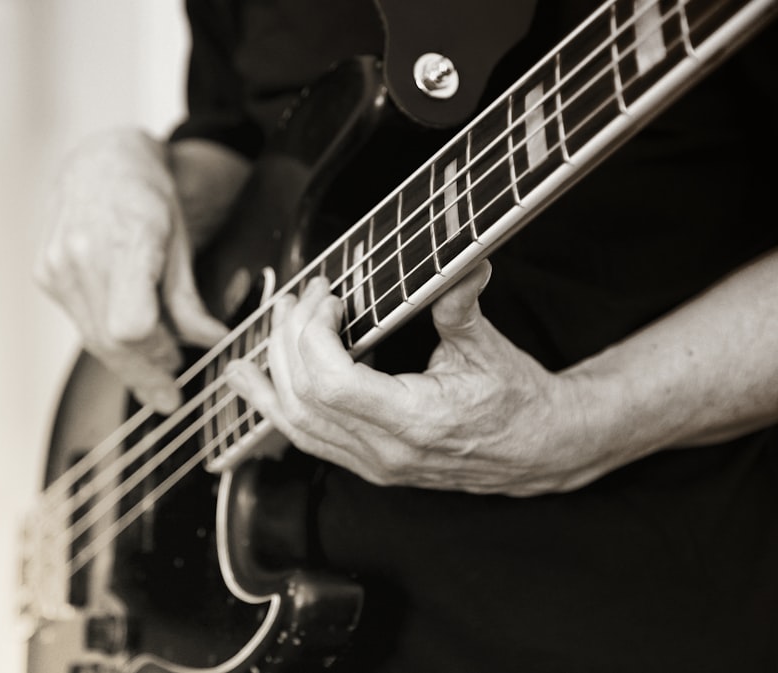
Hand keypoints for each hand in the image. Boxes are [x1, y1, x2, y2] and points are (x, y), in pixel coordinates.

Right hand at [36, 129, 237, 412]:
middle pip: (111, 341)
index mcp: (128, 239)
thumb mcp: (182, 240)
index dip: (156, 355)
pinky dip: (107, 339)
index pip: (131, 326)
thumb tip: (211, 342)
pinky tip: (129, 342)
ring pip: (94, 339)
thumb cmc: (147, 195)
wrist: (100, 162)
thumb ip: (190, 299)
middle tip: (169, 395)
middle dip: (145, 374)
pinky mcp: (46, 275)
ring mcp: (57, 265)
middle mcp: (83, 254)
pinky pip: (81, 323)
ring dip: (127, 364)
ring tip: (155, 374)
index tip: (177, 365)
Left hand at [226, 262, 611, 495]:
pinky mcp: (367, 463)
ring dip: (273, 369)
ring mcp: (372, 464)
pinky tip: (250, 381)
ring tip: (268, 325)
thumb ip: (460, 306)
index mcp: (414, 423)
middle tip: (300, 297)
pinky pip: (305, 437)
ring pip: (295, 423)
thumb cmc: (517, 401)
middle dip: (290, 338)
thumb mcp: (489, 348)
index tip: (330, 298)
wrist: (538, 450)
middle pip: (304, 397)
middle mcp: (385, 452)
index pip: (330, 384)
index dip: (314, 334)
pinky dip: (273, 405)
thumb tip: (461, 262)